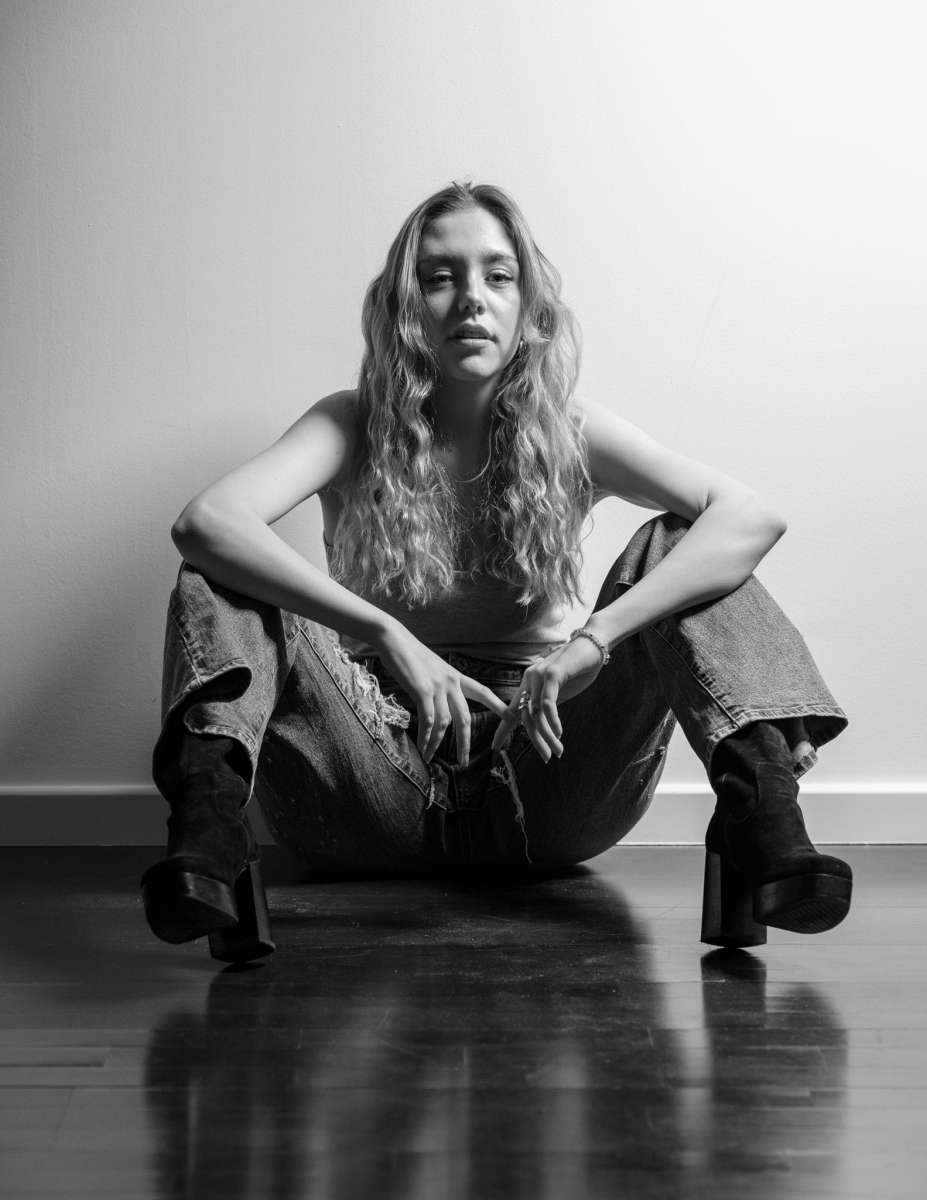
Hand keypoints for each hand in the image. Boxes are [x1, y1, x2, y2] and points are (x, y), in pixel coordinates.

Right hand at [373, 622, 508, 766]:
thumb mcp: (432, 668)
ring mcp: (438, 686)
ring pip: (445, 723)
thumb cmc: (409, 654)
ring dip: (436, 743)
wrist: (394, 639)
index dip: (498, 705)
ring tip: (429, 757)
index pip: (483, 692)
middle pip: (465, 717)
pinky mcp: (423, 690)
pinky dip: (426, 737)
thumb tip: (437, 702)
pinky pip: (428, 720)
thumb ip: (439, 684)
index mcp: (455, 676)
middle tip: (464, 761)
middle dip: (465, 742)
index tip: (512, 717)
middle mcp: (451, 682)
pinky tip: (423, 747)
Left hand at [491, 635, 606, 762]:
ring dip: (548, 736)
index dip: (503, 729)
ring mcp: (538, 676)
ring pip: (536, 714)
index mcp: (528, 683)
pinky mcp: (551, 674)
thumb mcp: (560, 691)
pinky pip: (547, 704)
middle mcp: (529, 679)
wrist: (593, 645)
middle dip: (536, 740)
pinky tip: (560, 733)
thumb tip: (541, 726)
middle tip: (547, 757)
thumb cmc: (579, 668)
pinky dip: (553, 721)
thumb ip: (548, 705)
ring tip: (557, 751)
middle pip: (525, 717)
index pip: (513, 710)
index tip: (494, 747)